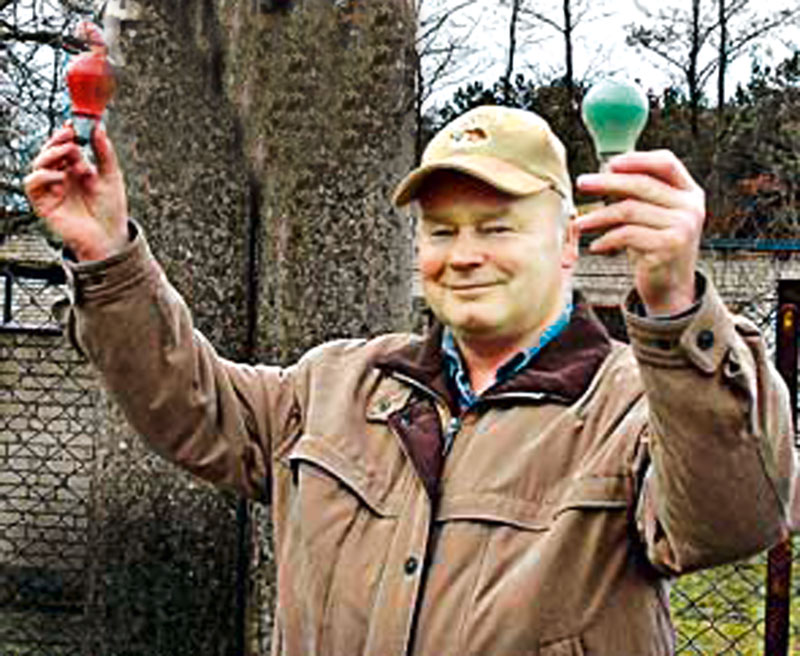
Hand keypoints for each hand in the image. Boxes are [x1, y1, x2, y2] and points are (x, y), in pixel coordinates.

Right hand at [24, 123, 128, 260]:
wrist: (110, 238)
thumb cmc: (110, 210)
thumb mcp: (111, 177)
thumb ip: (104, 153)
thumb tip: (99, 127)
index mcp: (76, 169)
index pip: (64, 146)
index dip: (66, 133)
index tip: (75, 124)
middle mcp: (61, 177)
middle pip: (49, 152)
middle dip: (57, 140)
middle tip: (70, 133)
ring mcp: (51, 189)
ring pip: (38, 164)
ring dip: (51, 154)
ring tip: (70, 151)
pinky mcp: (44, 203)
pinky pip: (32, 184)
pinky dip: (44, 176)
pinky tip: (61, 176)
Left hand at [575, 150, 705, 315]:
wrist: (671, 288)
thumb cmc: (655, 248)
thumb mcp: (653, 216)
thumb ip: (640, 195)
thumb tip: (604, 173)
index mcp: (690, 193)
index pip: (666, 162)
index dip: (637, 159)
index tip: (609, 163)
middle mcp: (690, 207)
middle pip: (642, 184)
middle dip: (607, 182)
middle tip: (582, 183)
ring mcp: (682, 227)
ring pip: (629, 210)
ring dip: (598, 216)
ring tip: (580, 224)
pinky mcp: (669, 246)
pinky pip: (627, 235)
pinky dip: (606, 239)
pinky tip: (595, 246)